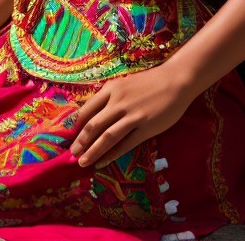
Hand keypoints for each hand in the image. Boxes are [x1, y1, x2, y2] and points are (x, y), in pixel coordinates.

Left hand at [70, 65, 193, 168]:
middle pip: (93, 125)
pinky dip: (112, 154)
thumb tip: (93, 114)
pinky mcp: (145, 127)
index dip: (76, 125)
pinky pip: (125, 144)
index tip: (69, 136)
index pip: (87, 109)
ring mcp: (132, 115)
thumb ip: (110, 97)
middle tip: (72, 153)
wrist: (175, 81)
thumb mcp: (124, 84)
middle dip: (80, 141)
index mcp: (111, 88)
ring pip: (106, 137)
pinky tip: (103, 162)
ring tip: (82, 162)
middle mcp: (118, 102)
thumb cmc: (149, 82)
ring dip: (92, 151)